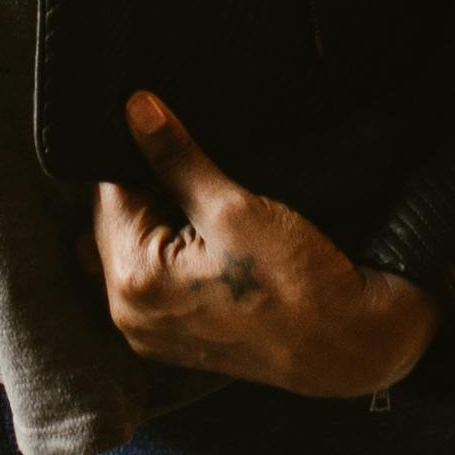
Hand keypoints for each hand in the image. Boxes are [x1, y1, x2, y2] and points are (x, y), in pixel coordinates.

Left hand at [92, 93, 438, 400]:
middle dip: (141, 193)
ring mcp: (151, 334)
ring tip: (203, 205)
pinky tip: (205, 239)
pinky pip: (150, 285)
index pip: (107, 197)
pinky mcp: (175, 341)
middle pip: (111, 228)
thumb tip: (137, 110)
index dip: (134, 159)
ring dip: (153, 224)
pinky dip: (165, 257)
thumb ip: (176, 159)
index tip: (165, 135)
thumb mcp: (233, 208)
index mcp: (132, 281)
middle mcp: (129, 316)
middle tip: (192, 170)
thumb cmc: (296, 280)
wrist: (346, 344)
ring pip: (129, 255)